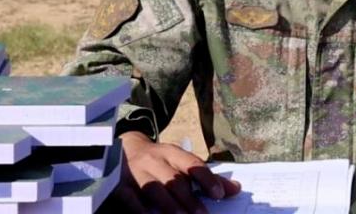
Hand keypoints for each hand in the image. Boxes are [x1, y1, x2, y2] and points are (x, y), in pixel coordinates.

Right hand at [112, 131, 241, 213]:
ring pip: (153, 188)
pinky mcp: (119, 184)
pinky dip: (140, 210)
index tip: (218, 194)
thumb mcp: (180, 161)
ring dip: (169, 206)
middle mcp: (153, 160)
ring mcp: (135, 172)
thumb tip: (235, 189)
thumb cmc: (159, 160)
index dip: (206, 178)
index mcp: (171, 153)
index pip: (191, 163)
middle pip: (173, 179)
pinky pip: (130, 198)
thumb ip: (204, 177)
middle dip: (188, 199)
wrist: (123, 148)